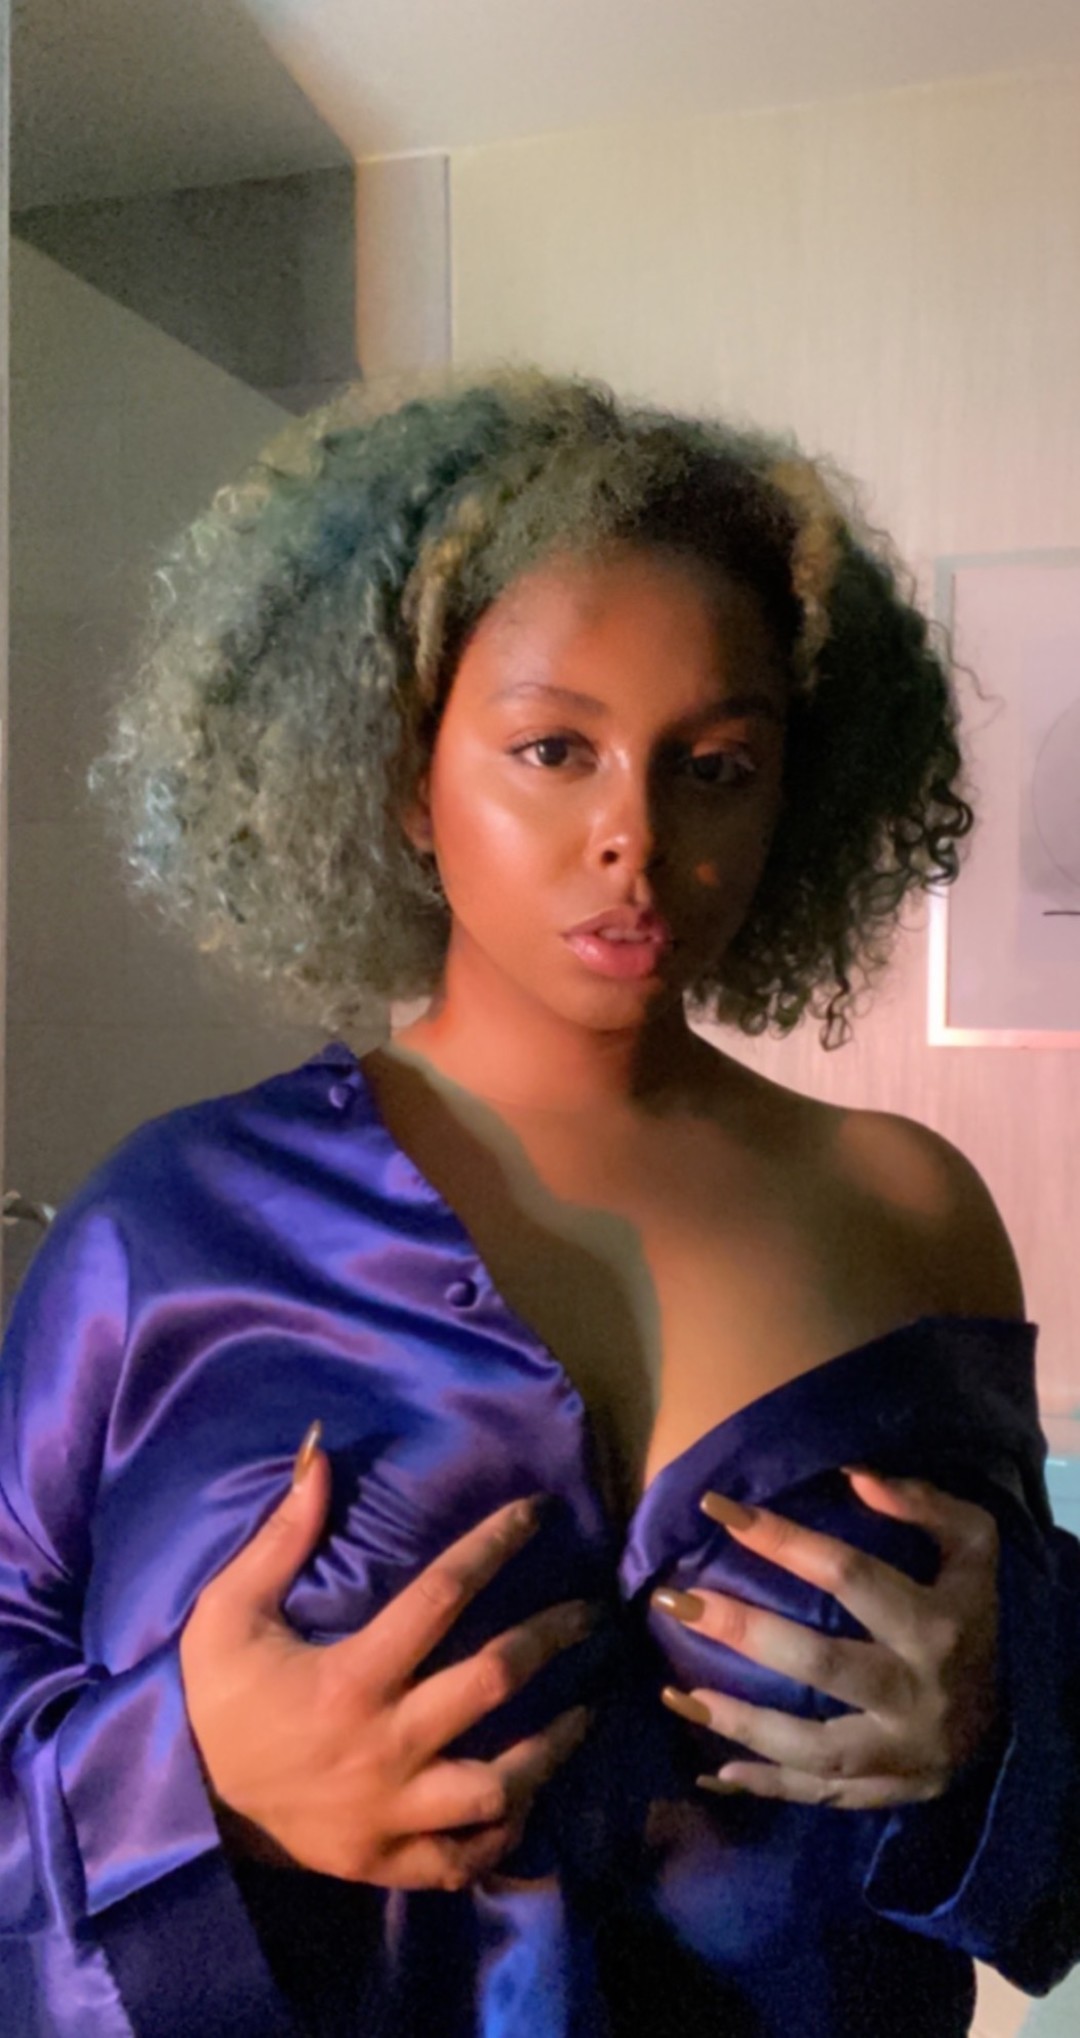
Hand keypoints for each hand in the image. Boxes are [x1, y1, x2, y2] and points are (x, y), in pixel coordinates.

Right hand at [180, 1434, 592, 1886]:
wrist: (179, 1806)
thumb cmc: (211, 1699)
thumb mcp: (229, 1610)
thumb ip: (281, 1536)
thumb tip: (319, 1454)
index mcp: (353, 1677)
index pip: (444, 1595)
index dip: (496, 1543)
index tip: (539, 1511)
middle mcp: (386, 1744)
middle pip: (495, 1681)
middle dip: (554, 1638)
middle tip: (593, 1614)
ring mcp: (393, 1812)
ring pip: (500, 1784)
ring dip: (553, 1747)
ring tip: (587, 1713)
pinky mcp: (387, 1863)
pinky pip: (466, 1858)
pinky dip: (505, 1835)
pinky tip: (529, 1801)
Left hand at [654, 1472, 1000, 1808]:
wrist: (1019, 1716)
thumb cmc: (973, 1615)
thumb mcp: (973, 1547)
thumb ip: (923, 1505)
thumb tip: (854, 1476)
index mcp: (934, 1625)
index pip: (848, 1575)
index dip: (780, 1538)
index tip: (717, 1508)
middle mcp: (916, 1694)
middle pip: (820, 1663)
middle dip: (743, 1630)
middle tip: (677, 1601)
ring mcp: (901, 1753)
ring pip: (813, 1746)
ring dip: (741, 1722)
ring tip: (675, 1693)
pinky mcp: (889, 1793)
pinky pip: (820, 1796)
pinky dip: (766, 1786)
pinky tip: (711, 1771)